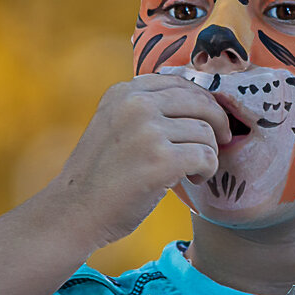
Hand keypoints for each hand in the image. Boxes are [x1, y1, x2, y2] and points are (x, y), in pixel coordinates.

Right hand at [50, 74, 230, 245]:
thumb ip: (144, 109)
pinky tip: (194, 179)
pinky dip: (207, 170)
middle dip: (218, 123)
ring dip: (209, 153)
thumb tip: (198, 102)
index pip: (181, 83)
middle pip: (200, 102)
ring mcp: (148, 131)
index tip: (209, 121)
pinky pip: (206, 156)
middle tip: (220, 142)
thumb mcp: (113, 125)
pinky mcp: (161, 160)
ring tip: (194, 170)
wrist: (74, 212)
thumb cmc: (100, 176)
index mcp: (124, 92)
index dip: (204, 102)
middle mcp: (135, 104)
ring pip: (206, 132)